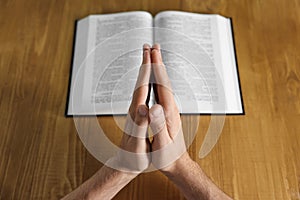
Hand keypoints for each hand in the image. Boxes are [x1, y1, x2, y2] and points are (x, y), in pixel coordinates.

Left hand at [107, 44, 151, 172]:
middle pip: (140, 82)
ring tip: (149, 58)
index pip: (142, 87)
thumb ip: (140, 124)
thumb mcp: (138, 142)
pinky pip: (143, 93)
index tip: (150, 54)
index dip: (146, 70)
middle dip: (144, 64)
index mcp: (136, 113)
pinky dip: (147, 83)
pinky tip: (150, 81)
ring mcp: (135, 110)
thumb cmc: (133, 157)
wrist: (124, 164)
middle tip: (148, 47)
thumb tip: (142, 106)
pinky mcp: (137, 114)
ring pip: (141, 86)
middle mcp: (134, 108)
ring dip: (145, 70)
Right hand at [149, 44, 187, 170]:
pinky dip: (159, 80)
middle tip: (153, 46)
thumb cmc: (167, 157)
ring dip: (159, 69)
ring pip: (164, 84)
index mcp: (168, 113)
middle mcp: (171, 108)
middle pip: (164, 80)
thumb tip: (154, 106)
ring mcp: (170, 110)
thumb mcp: (162, 144)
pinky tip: (156, 78)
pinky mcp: (168, 113)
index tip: (152, 53)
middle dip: (158, 62)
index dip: (157, 68)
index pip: (162, 85)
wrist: (178, 163)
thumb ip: (158, 125)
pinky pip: (163, 91)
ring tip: (154, 57)